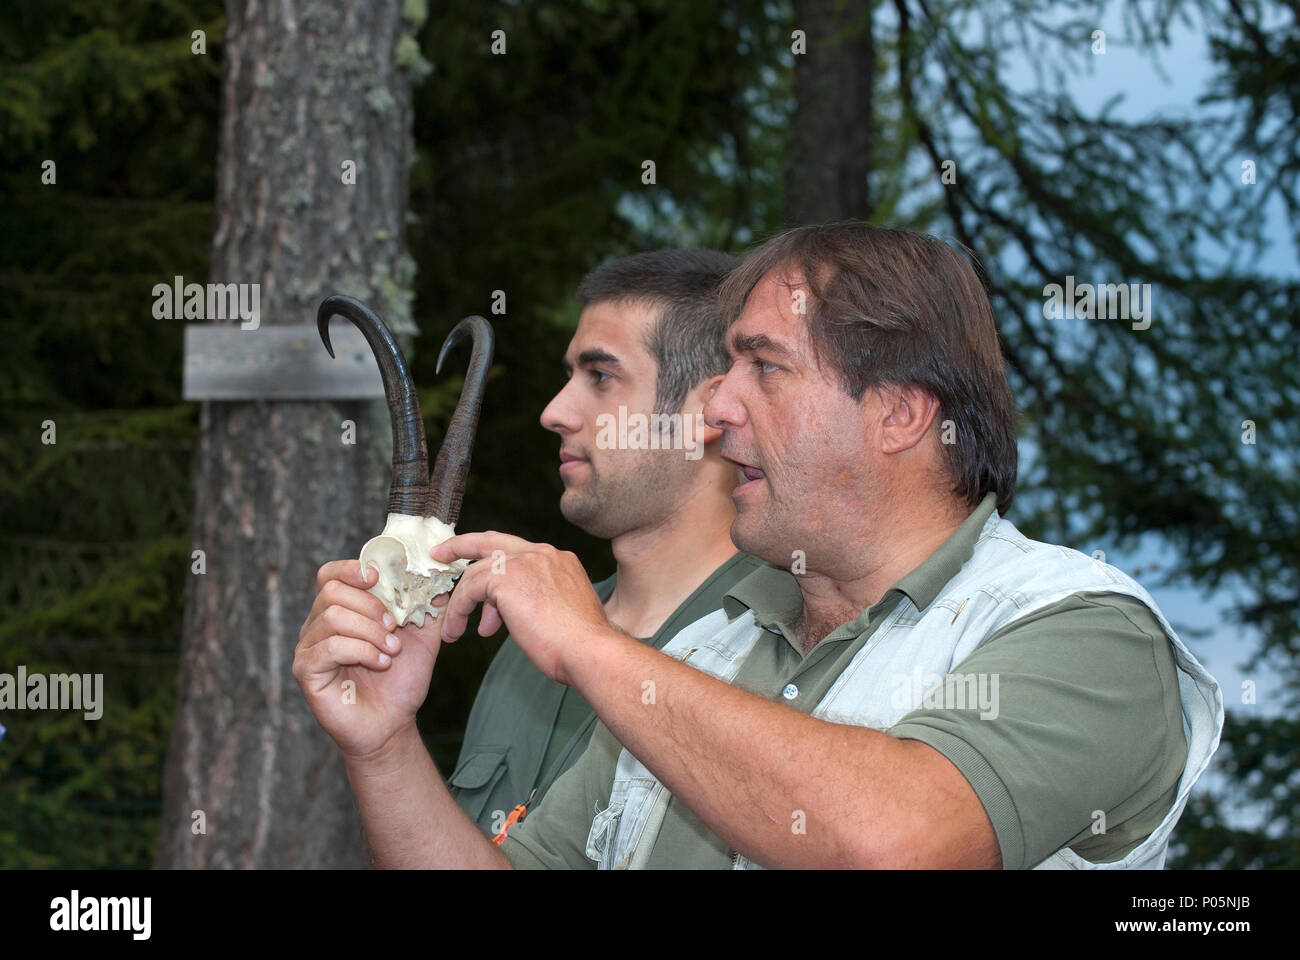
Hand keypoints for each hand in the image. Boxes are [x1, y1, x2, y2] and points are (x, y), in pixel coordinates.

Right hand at [292, 559, 448, 761]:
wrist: (392, 724)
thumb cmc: (401, 679)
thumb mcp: (424, 636)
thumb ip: (430, 604)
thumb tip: (442, 575)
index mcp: (341, 611)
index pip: (331, 574)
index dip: (353, 569)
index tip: (379, 579)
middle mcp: (317, 626)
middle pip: (332, 591)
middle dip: (371, 606)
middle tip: (394, 628)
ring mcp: (308, 648)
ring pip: (332, 616)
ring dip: (370, 631)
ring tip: (392, 651)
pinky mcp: (306, 670)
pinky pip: (330, 646)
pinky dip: (362, 651)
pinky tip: (381, 664)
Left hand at [431, 531, 616, 685]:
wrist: (588, 651)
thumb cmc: (578, 645)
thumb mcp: (555, 613)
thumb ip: (531, 601)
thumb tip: (500, 611)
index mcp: (557, 560)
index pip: (515, 548)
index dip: (490, 552)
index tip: (472, 559)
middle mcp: (542, 554)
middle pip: (490, 541)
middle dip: (461, 547)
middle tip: (440, 555)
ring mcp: (525, 562)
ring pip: (476, 573)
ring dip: (460, 603)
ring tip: (453, 630)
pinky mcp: (506, 578)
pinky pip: (470, 590)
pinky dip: (459, 610)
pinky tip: (457, 630)